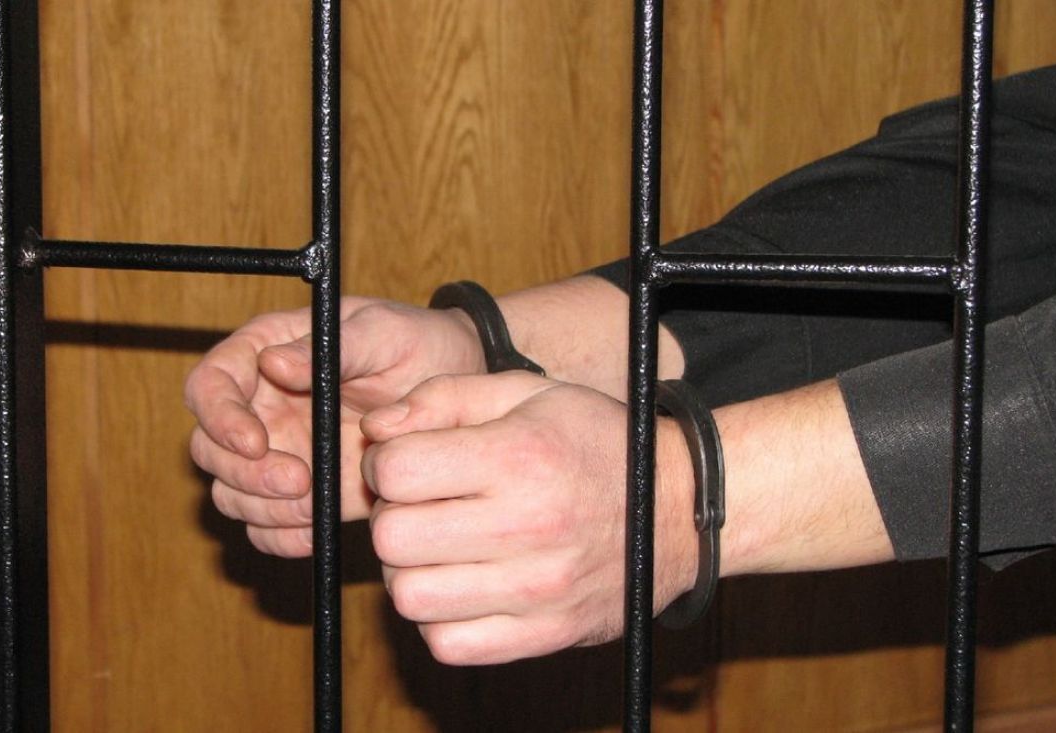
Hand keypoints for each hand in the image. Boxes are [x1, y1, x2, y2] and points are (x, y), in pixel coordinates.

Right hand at [185, 298, 485, 556]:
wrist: (458, 386)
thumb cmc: (418, 344)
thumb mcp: (384, 332)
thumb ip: (332, 347)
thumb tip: (272, 363)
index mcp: (265, 352)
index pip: (209, 385)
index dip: (220, 418)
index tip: (254, 442)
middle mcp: (261, 406)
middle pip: (210, 449)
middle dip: (244, 473)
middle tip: (297, 481)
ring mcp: (279, 453)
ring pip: (232, 494)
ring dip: (262, 508)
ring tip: (314, 504)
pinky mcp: (305, 494)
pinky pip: (267, 527)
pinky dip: (282, 536)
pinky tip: (316, 530)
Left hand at [360, 372, 697, 664]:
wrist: (679, 509)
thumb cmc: (595, 442)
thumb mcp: (528, 393)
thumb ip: (445, 397)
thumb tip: (376, 431)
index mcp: (521, 457)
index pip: (397, 472)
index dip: (386, 463)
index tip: (409, 462)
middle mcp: (529, 526)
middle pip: (392, 537)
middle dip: (392, 516)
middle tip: (422, 505)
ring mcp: (538, 590)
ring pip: (409, 597)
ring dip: (410, 570)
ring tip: (441, 546)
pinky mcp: (546, 634)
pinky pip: (448, 644)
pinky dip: (440, 617)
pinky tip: (463, 585)